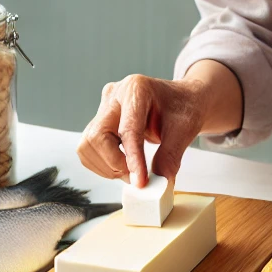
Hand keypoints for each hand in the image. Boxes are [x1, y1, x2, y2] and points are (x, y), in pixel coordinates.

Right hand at [76, 74, 207, 187]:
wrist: (181, 101)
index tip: (139, 181)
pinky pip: (88, 149)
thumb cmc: (183, 108)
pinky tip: (123, 164)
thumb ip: (170, 156)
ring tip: (132, 171)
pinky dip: (103, 164)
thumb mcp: (184, 130)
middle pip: (98, 136)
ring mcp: (103, 107)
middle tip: (137, 177)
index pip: (128, 129)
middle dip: (115, 163)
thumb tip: (159, 182)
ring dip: (107, 167)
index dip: (132, 159)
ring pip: (88, 145)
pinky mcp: (98, 121)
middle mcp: (114, 95)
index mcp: (137, 88)